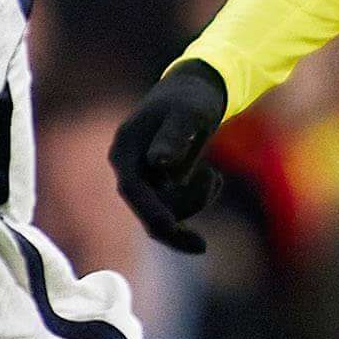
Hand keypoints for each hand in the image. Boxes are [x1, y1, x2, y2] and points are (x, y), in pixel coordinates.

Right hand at [106, 62, 228, 253]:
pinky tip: (212, 176)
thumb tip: (158, 164)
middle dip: (178, 221)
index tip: (171, 231)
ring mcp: (142, 178)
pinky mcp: (158, 186)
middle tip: (202, 246)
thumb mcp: (190, 114)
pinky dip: (199, 198)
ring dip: (196, 200)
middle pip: (146, 210)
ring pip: (167, 210)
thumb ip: (175, 137)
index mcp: (125, 149)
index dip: (149, 213)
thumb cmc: (192, 99)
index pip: (132, 189)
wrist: (194, 92)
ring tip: (213, 174)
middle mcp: (127, 166)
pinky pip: (177, 208)